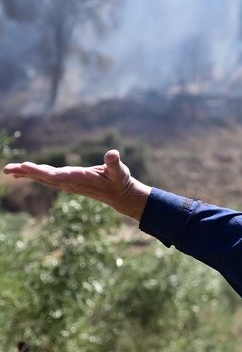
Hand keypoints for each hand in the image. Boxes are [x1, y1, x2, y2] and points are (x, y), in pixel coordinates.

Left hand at [2, 149, 150, 219]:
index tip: (26, 167)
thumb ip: (114, 163)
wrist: (119, 197)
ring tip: (8, 170)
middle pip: (45, 177)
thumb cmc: (120, 181)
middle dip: (27, 172)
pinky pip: (46, 179)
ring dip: (25, 174)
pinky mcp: (66, 183)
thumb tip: (112, 154)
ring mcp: (67, 184)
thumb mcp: (120, 172)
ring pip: (43, 178)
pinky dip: (32, 175)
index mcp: (81, 178)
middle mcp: (71, 183)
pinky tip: (20, 173)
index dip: (41, 172)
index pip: (58, 176)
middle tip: (8, 169)